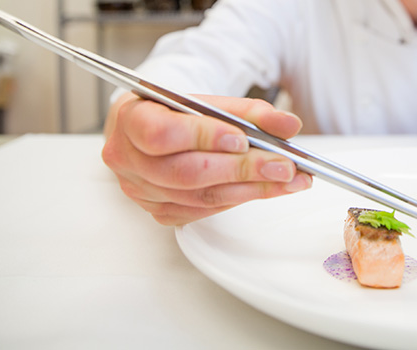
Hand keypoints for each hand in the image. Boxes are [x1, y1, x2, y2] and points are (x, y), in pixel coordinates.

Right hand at [102, 93, 311, 226]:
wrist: (157, 128)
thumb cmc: (178, 113)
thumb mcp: (211, 101)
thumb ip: (250, 111)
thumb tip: (287, 125)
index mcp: (131, 119)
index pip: (163, 133)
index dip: (203, 137)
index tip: (242, 139)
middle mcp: (128, 159)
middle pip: (187, 172)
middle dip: (242, 170)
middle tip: (284, 166)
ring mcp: (141, 191)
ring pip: (199, 197)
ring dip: (250, 189)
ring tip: (287, 180)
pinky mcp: (159, 212)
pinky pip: (202, 211)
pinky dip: (237, 199)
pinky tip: (262, 189)